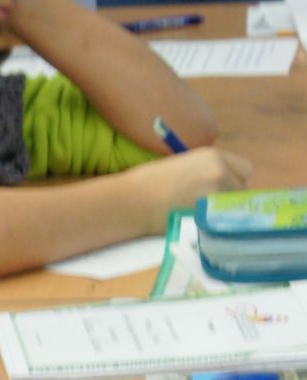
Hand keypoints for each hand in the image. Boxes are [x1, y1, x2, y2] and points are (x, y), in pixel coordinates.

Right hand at [134, 146, 252, 231]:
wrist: (133, 200)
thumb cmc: (150, 183)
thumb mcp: (184, 165)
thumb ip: (207, 170)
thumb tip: (225, 183)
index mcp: (213, 155)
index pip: (246, 169)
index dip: (235, 180)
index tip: (221, 188)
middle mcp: (221, 170)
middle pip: (244, 189)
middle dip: (232, 197)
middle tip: (210, 204)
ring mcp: (218, 192)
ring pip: (237, 207)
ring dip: (225, 212)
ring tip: (202, 214)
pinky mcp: (211, 213)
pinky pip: (227, 220)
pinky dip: (218, 223)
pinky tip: (200, 222)